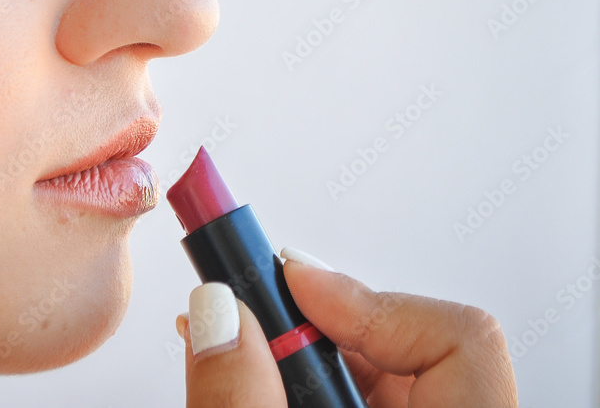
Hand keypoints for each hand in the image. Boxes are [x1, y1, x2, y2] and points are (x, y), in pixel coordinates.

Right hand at [176, 249, 518, 406]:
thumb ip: (246, 402)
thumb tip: (215, 315)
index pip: (458, 337)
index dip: (364, 297)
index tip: (287, 279)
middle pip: (394, 339)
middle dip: (303, 320)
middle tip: (234, 306)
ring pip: (364, 365)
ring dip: (289, 349)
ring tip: (226, 345)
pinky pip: (351, 390)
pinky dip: (291, 379)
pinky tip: (245, 378)